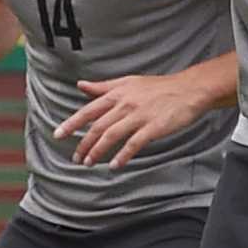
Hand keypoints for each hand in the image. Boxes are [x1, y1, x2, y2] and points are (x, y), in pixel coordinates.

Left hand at [55, 70, 212, 166]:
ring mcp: (139, 116)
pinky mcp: (153, 127)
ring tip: (88, 163)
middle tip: (75, 158)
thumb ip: (103, 87)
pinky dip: (122, 155)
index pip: (88, 110)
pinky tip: (114, 165)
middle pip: (97, 127)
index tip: (58, 135)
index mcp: (116, 94)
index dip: (72, 123)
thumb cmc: (158, 87)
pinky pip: (133, 144)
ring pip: (111, 136)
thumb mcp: (128, 82)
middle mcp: (124, 104)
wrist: (189, 89)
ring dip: (97, 151)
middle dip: (83, 144)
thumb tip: (81, 85)